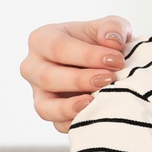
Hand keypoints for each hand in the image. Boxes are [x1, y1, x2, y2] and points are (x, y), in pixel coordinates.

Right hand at [19, 17, 133, 131]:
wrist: (106, 64)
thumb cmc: (103, 42)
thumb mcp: (111, 27)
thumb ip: (113, 27)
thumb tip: (112, 41)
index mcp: (42, 39)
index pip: (58, 47)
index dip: (87, 55)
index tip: (117, 60)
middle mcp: (33, 67)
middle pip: (47, 77)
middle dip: (80, 80)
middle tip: (110, 79)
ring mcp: (39, 93)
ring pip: (44, 106)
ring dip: (70, 107)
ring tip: (95, 101)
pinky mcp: (51, 113)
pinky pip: (57, 124)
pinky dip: (75, 123)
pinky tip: (94, 116)